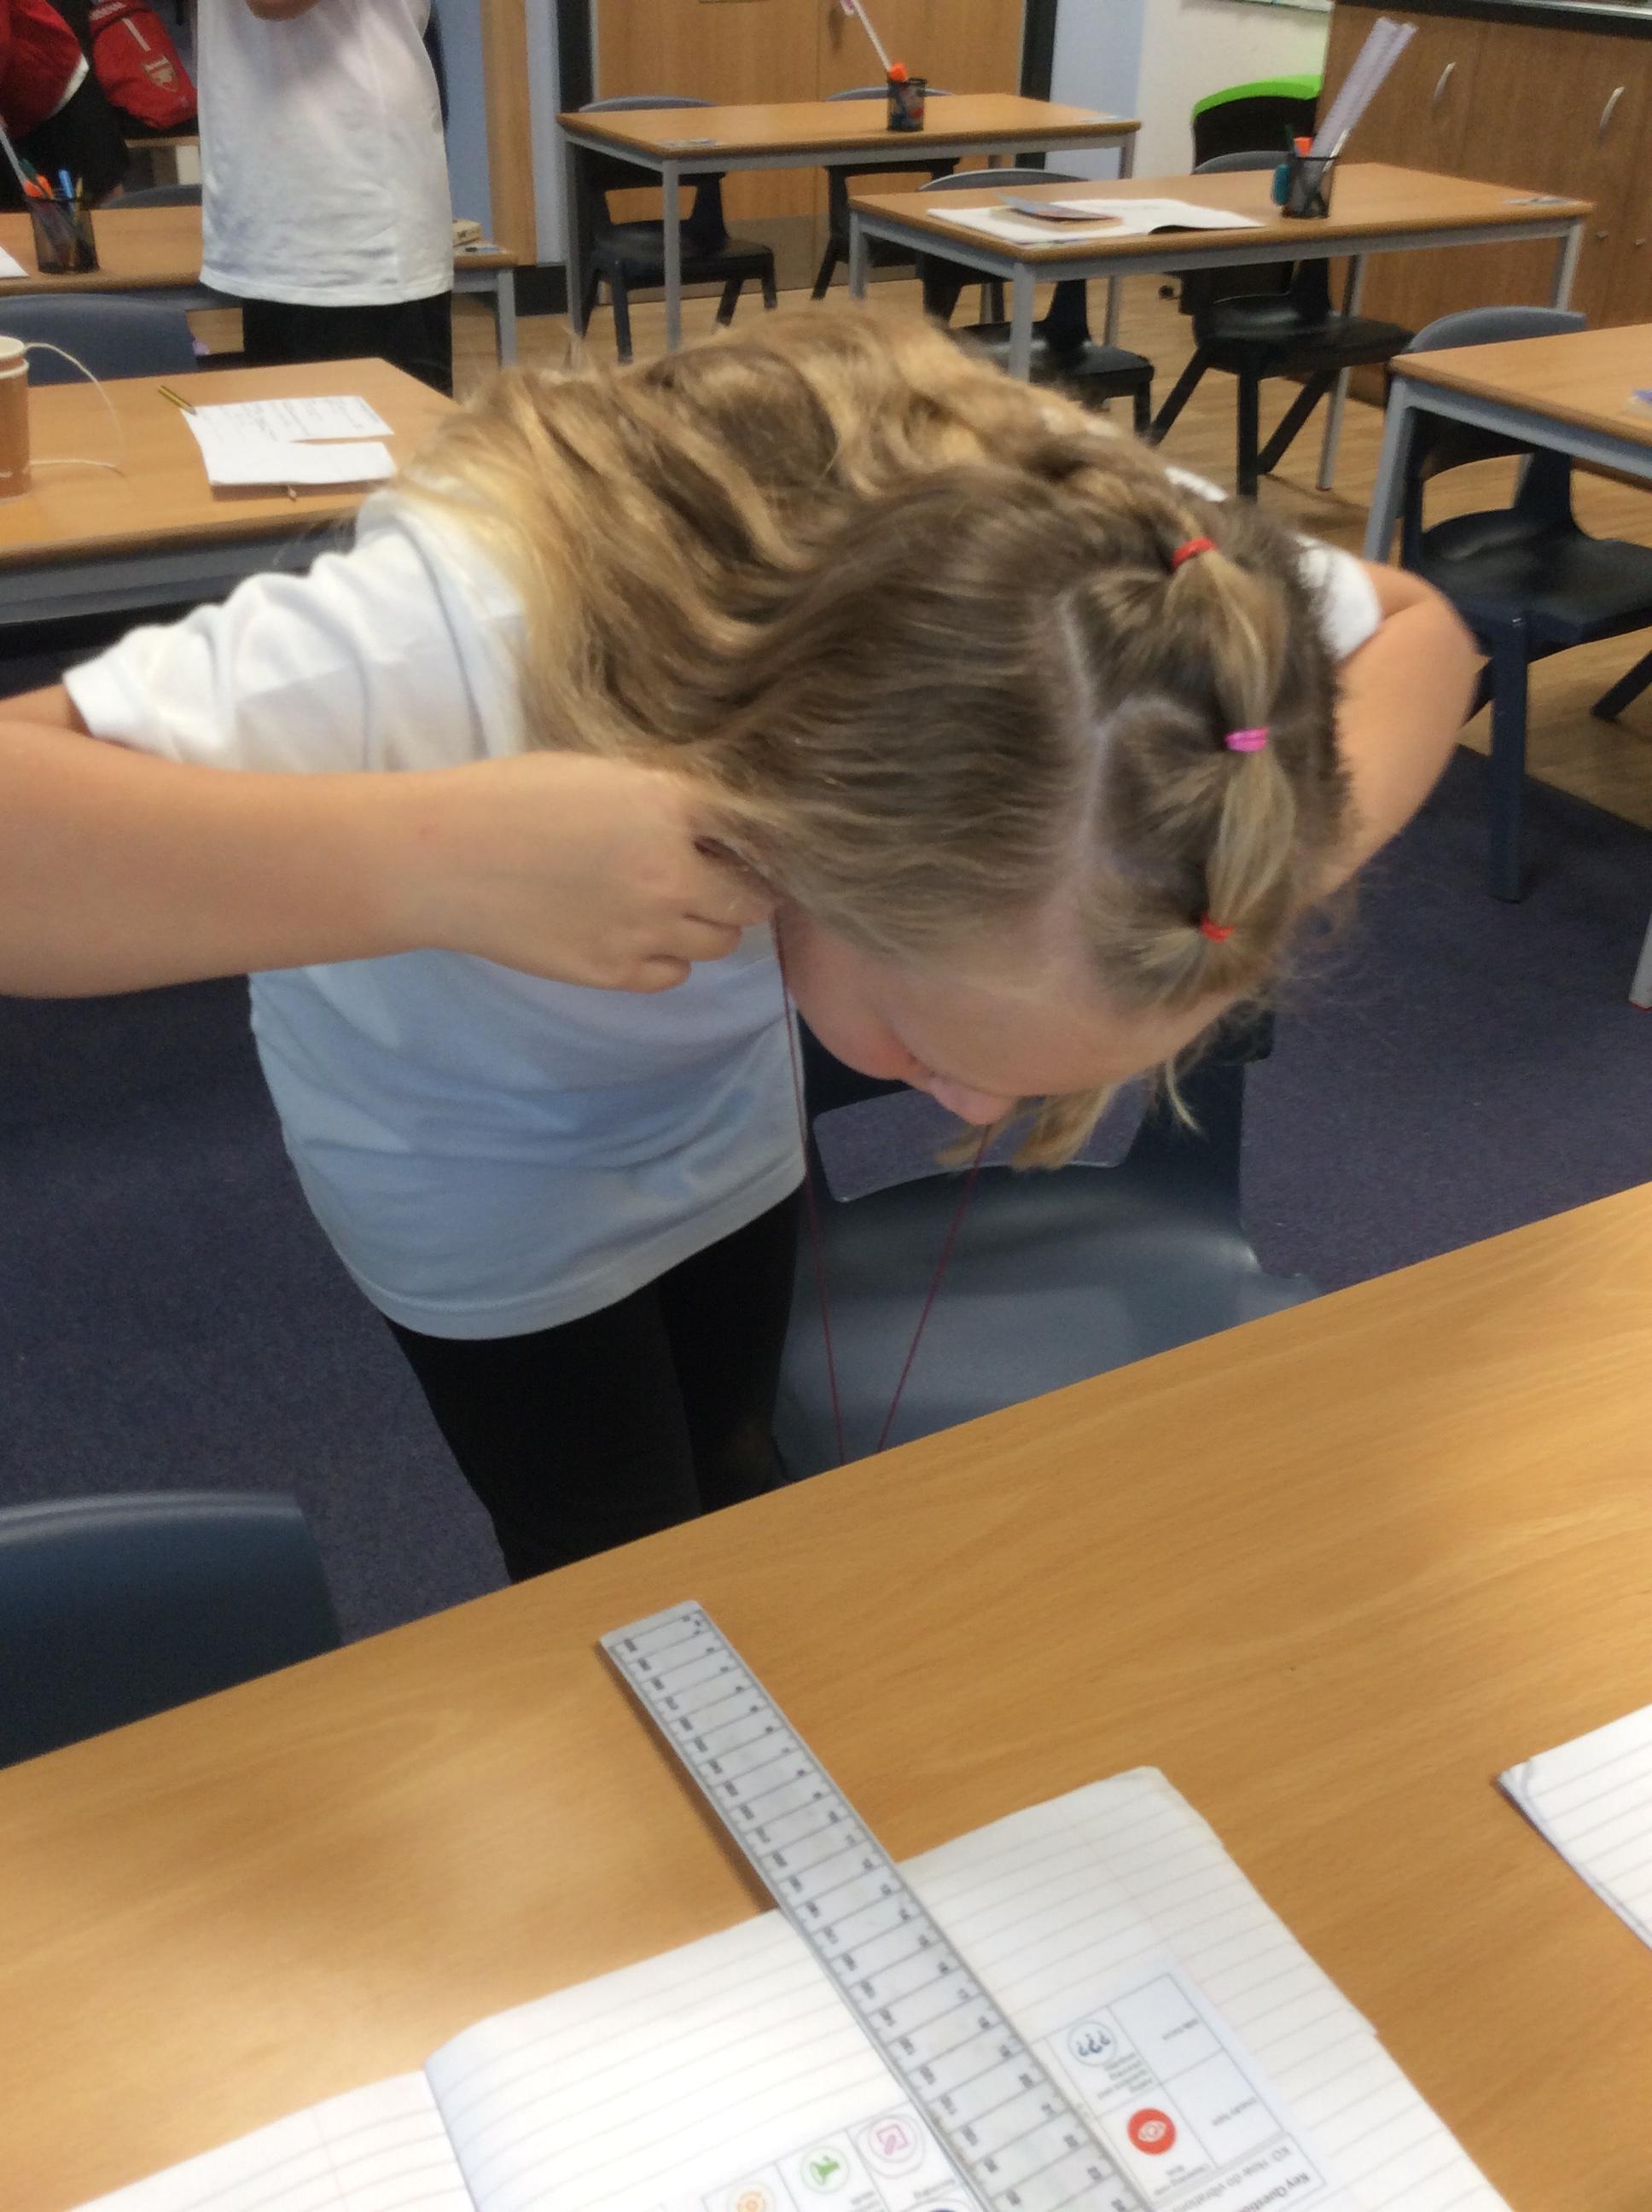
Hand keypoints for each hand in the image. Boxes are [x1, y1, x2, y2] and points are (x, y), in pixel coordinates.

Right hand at [387, 752, 774, 989]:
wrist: (441, 860)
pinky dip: (667, 957)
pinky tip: (636, 933)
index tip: (743, 840)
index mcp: (668, 806)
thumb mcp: (599, 773)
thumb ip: (663, 796)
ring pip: (722, 943)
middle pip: (752, 899)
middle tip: (715, 876)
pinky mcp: (616, 972)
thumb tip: (714, 817)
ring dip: (708, 924)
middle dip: (741, 888)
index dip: (753, 837)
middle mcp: (673, 872)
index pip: (754, 829)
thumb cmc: (510, 798)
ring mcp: (648, 930)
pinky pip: (674, 973)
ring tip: (670, 904)